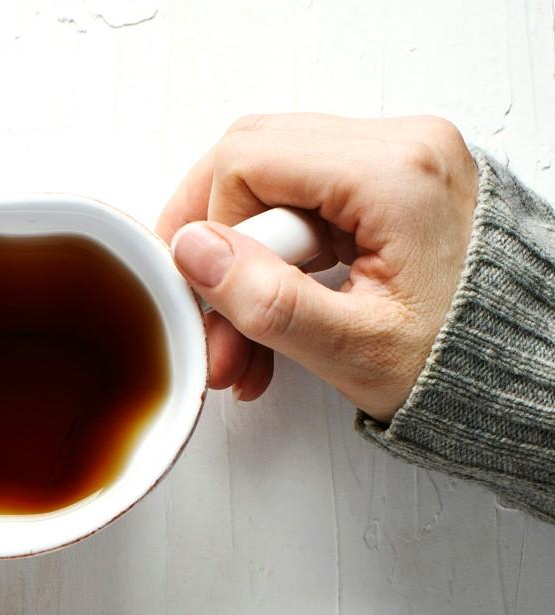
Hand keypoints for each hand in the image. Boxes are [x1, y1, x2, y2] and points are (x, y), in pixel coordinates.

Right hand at [160, 113, 478, 420]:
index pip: (248, 160)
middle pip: (254, 156)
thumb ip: (266, 300)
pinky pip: (305, 198)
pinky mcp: (392, 180)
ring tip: (248, 338)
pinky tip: (278, 313)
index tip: (210, 298)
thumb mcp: (353, 348)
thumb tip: (193, 251)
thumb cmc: (459, 361)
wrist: (522, 366)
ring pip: (273, 180)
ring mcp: (399, 158)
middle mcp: (402, 146)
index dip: (209, 230)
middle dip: (218, 242)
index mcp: (395, 174)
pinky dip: (278, 256)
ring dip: (245, 259)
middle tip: (211, 311)